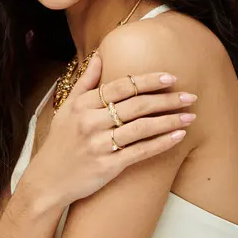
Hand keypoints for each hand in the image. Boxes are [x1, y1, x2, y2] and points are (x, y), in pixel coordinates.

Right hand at [25, 53, 196, 207]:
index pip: (122, 86)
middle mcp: (91, 122)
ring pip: (142, 127)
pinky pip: (141, 151)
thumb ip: (86, 82)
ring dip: (170, 120)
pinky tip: (178, 136)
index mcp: (83, 105)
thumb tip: (100, 56)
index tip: (170, 77)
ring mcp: (100, 144)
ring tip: (190, 115)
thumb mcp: (67, 108)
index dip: (148, 80)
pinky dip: (162, 143)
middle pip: (136, 104)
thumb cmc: (60, 142)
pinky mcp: (107, 166)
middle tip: (190, 95)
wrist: (47, 181)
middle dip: (167, 99)